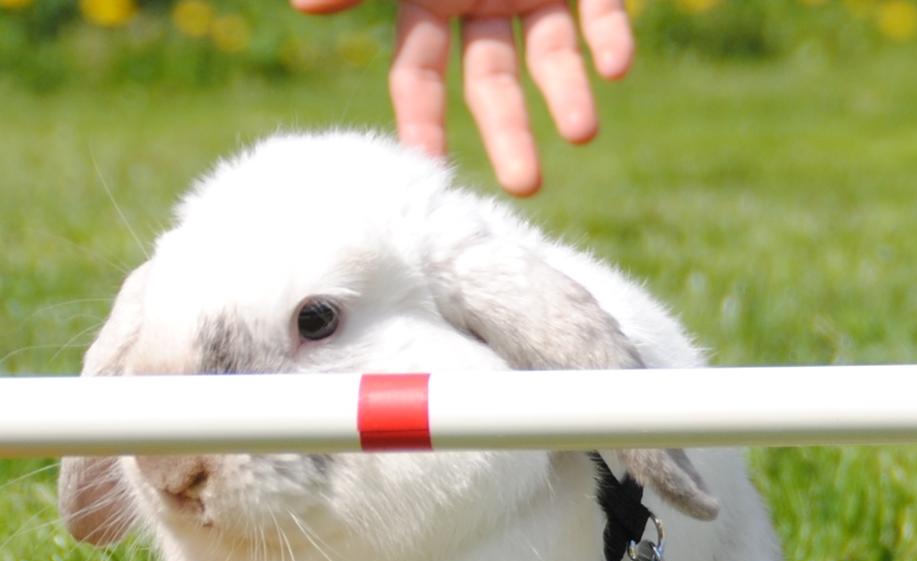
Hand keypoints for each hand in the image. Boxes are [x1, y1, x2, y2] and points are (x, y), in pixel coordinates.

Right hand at [289, 0, 634, 195]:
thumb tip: (300, 5)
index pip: (416, 75)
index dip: (421, 122)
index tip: (428, 172)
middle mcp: (483, 3)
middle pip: (491, 82)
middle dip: (507, 132)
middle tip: (523, 186)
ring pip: (552, 54)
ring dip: (567, 92)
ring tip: (581, 133)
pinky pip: (601, 6)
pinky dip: (609, 34)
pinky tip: (615, 67)